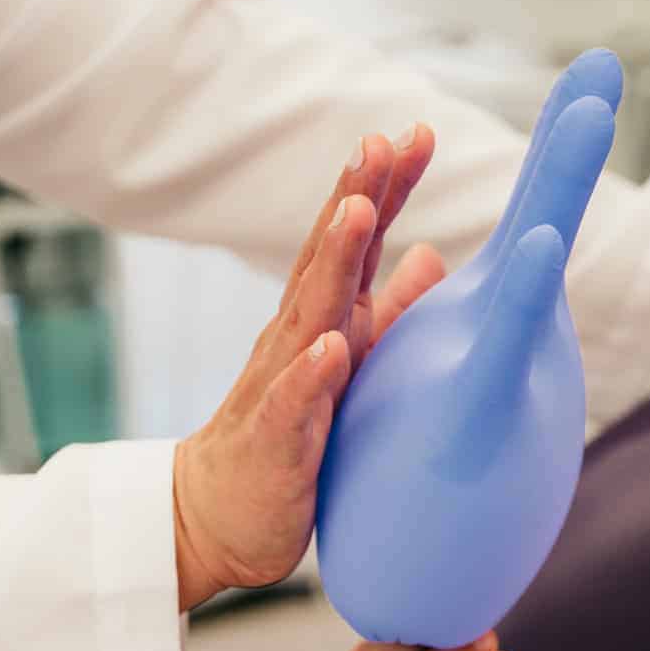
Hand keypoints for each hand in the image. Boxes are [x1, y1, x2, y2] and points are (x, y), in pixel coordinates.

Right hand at [171, 128, 447, 611]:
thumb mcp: (351, 368)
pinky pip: (290, 405)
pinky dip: (310, 375)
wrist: (216, 517)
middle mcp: (300, 338)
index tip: (416, 133)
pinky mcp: (273, 442)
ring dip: (332, 263)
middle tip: (379, 142)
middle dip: (353, 198)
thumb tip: (433, 252)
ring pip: (308, 316)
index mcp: (326, 318)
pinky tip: (330, 348)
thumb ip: (391, 314)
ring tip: (357, 213)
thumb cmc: (291, 437)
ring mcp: (281, 385)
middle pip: (326, 258)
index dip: (383, 187)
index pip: (354, 241)